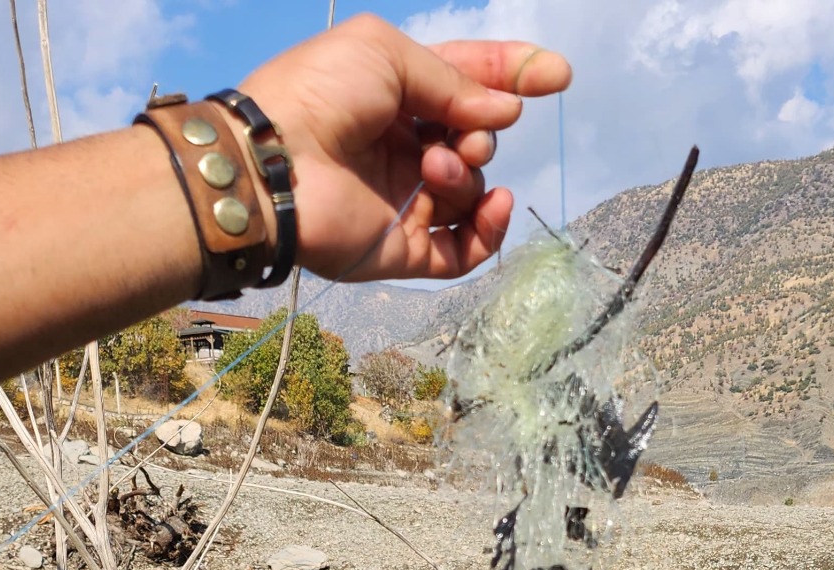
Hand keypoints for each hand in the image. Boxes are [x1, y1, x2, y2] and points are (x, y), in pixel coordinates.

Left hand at [239, 15, 569, 280]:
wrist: (276, 165)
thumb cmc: (320, 94)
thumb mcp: (386, 54)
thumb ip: (453, 80)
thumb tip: (505, 113)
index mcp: (399, 94)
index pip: (469, 82)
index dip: (513, 75)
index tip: (558, 74)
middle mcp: (407, 147)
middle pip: (477, 139)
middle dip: (482, 132)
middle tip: (462, 136)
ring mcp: (408, 200)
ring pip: (472, 190)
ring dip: (469, 174)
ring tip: (435, 169)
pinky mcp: (407, 249)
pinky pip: (467, 251)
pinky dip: (489, 230)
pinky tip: (493, 205)